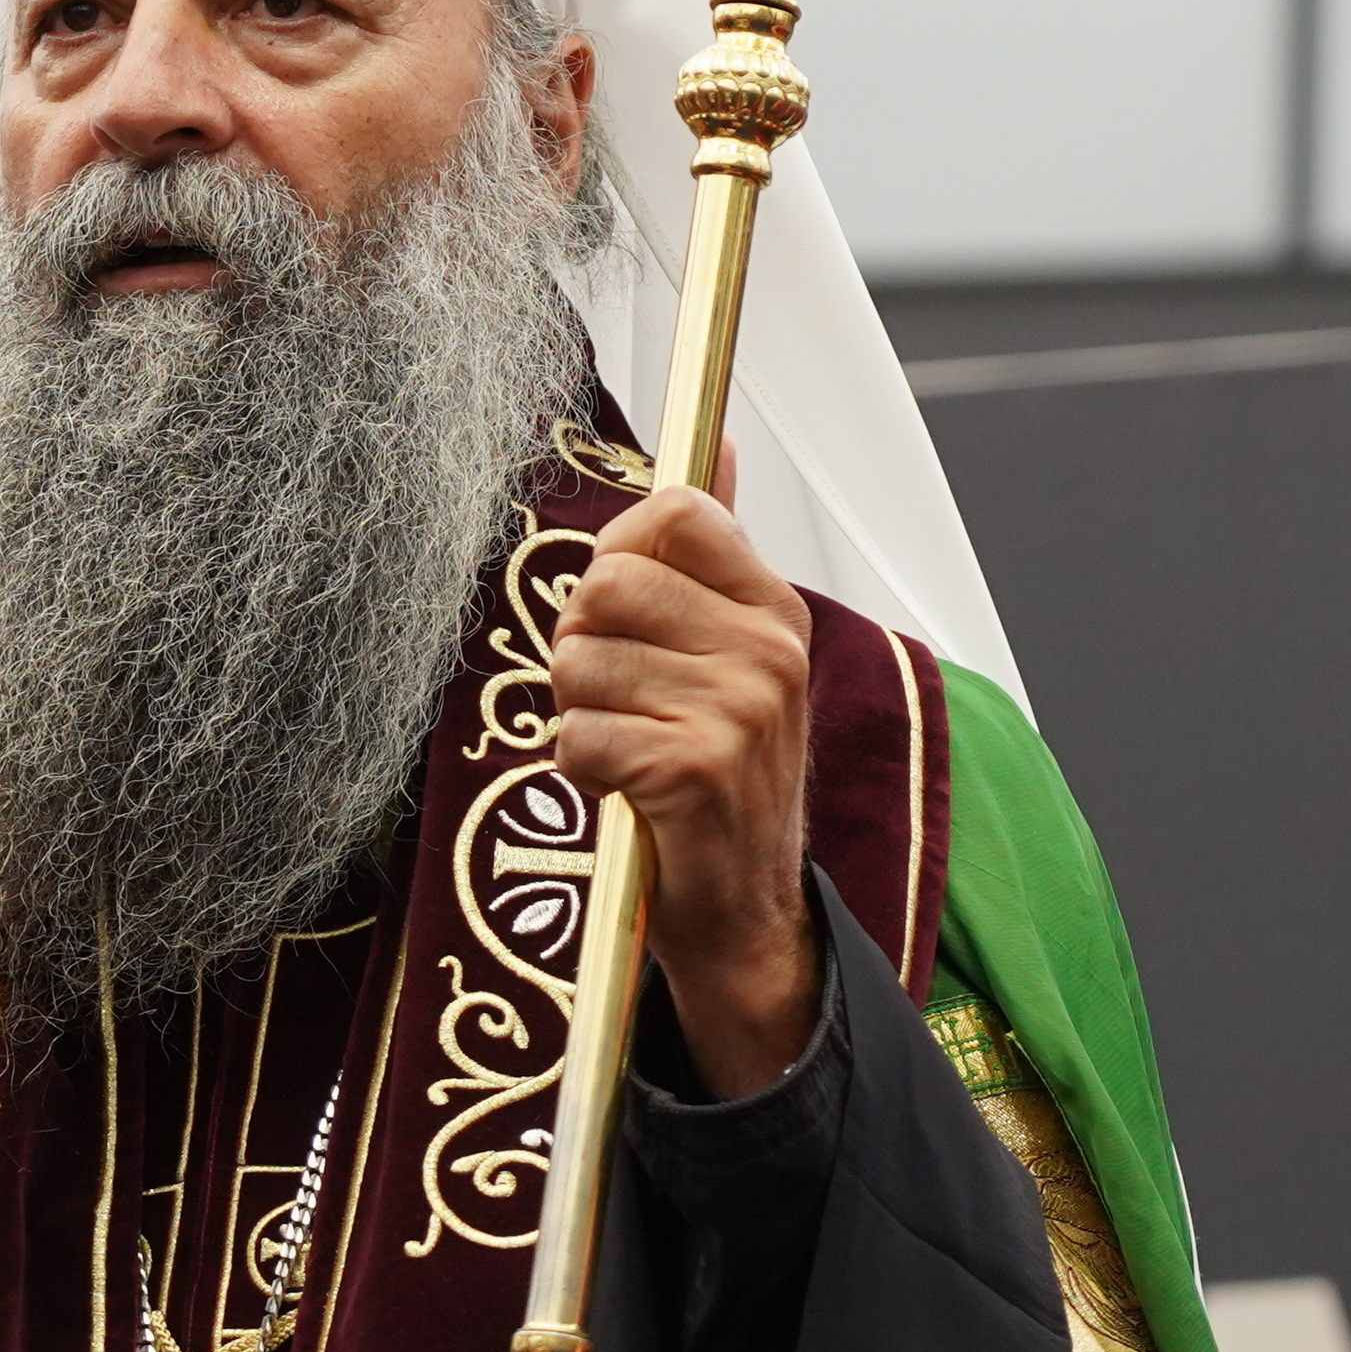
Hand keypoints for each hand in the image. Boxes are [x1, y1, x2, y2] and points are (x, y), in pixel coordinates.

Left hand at [549, 474, 818, 1100]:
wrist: (747, 910)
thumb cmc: (722, 770)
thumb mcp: (736, 652)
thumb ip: (717, 549)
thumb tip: (719, 441)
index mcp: (774, 609)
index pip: (678, 511)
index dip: (621, 551)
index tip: (624, 606)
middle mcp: (767, 652)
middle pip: (608, 581)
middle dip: (583, 639)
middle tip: (618, 694)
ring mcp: (736, 712)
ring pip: (578, 660)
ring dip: (578, 712)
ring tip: (625, 746)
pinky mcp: (692, 772)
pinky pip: (576, 734)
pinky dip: (580, 768)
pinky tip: (623, 789)